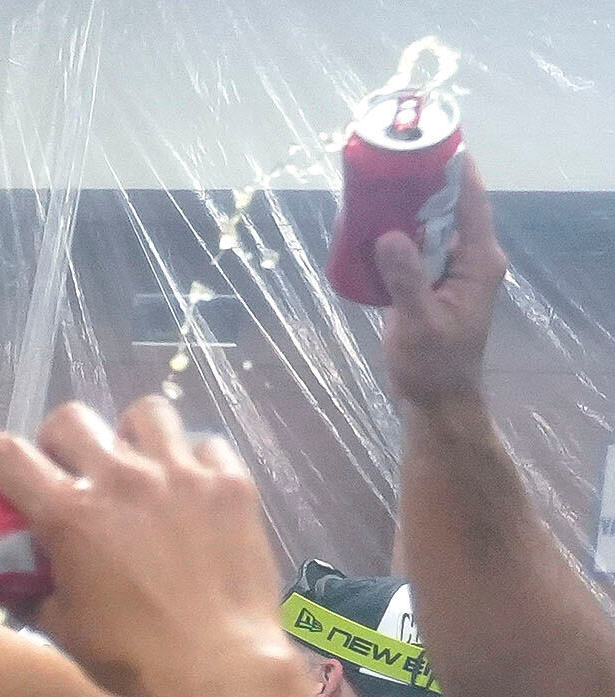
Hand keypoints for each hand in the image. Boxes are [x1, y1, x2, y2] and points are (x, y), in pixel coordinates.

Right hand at [0, 398, 290, 696]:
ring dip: (130, 433)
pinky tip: (190, 488)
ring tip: (136, 463)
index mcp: (70, 515)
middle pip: (72, 419)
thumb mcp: (63, 628)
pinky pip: (206, 446)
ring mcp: (182, 475)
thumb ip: (34, 594)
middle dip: (57, 439)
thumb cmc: (130, 655)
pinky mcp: (231, 484)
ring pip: (146, 412)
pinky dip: (192, 461)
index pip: (9, 457)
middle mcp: (122, 479)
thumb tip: (16, 585)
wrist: (216, 666)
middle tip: (66, 467)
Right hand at [378, 155, 505, 411]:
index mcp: (478, 262)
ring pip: (432, 227)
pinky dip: (398, 234)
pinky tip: (373, 226)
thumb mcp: (418, 323)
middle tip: (392, 163)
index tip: (435, 142)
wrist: (437, 399)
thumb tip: (389, 235)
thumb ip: (406, 279)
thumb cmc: (434, 365)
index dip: (456, 170)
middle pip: (451, 208)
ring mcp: (452, 270)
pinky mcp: (433, 282)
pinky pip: (417, 247)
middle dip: (424, 185)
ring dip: (407, 208)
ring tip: (377, 187)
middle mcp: (470, 258)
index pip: (471, 203)